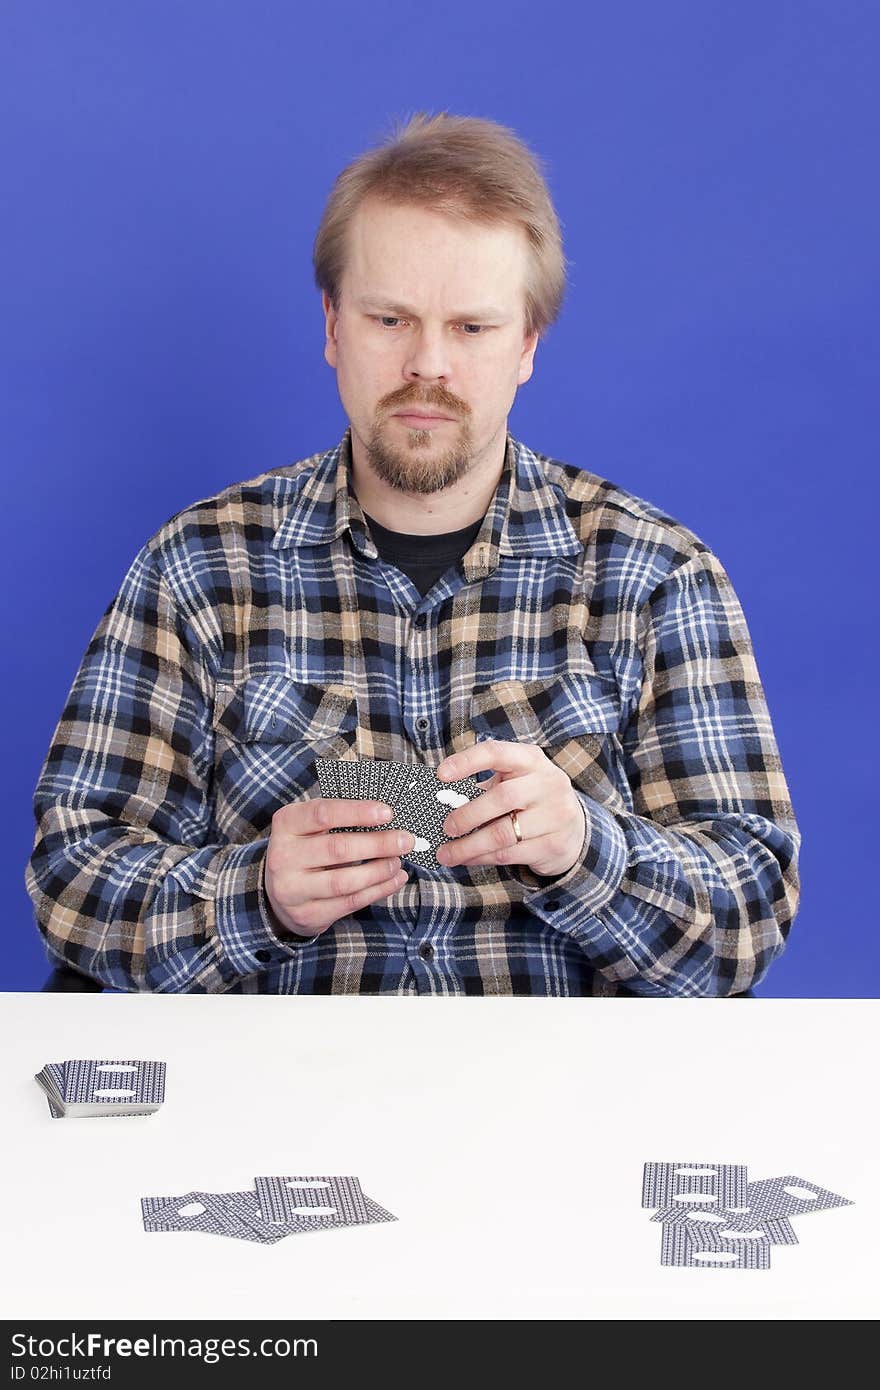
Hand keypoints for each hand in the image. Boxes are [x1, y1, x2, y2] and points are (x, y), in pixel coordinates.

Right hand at [264, 799, 413, 937]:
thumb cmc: (305, 849)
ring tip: (398, 862)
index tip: (388, 813)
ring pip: (345, 881)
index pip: (323, 814)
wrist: (277, 891)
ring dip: (379, 871)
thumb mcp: (309, 827)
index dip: (357, 812)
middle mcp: (283, 856)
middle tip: (406, 840)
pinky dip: (378, 891)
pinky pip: (349, 903)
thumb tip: (386, 816)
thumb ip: (339, 819)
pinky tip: (394, 880)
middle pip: (338, 849)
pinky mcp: (306, 914)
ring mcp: (292, 889)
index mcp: (286, 824)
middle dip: (378, 844)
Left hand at [434, 740, 586, 878]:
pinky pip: (510, 854)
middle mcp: (548, 783)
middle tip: (446, 827)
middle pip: (503, 797)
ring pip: (504, 833)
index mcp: (531, 760)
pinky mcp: (554, 844)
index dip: (467, 762)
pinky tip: (468, 859)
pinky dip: (483, 858)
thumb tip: (441, 802)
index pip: (496, 753)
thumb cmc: (531, 801)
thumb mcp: (514, 782)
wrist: (575, 828)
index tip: (441, 775)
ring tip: (447, 853)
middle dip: (468, 815)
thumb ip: (484, 788)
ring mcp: (556, 814)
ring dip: (469, 845)